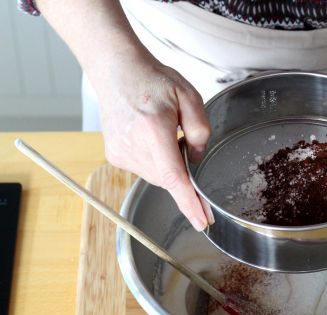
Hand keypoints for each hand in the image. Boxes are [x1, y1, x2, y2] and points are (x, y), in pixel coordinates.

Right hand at [94, 55, 212, 230]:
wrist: (117, 71)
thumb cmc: (153, 81)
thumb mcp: (189, 97)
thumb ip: (201, 130)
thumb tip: (195, 160)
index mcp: (154, 130)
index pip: (174, 177)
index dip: (189, 202)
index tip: (202, 221)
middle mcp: (134, 145)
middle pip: (169, 177)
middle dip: (181, 167)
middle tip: (178, 136)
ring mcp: (121, 153)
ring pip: (158, 176)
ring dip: (167, 162)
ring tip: (160, 131)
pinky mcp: (115, 156)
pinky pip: (145, 169)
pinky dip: (154, 159)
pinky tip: (148, 136)